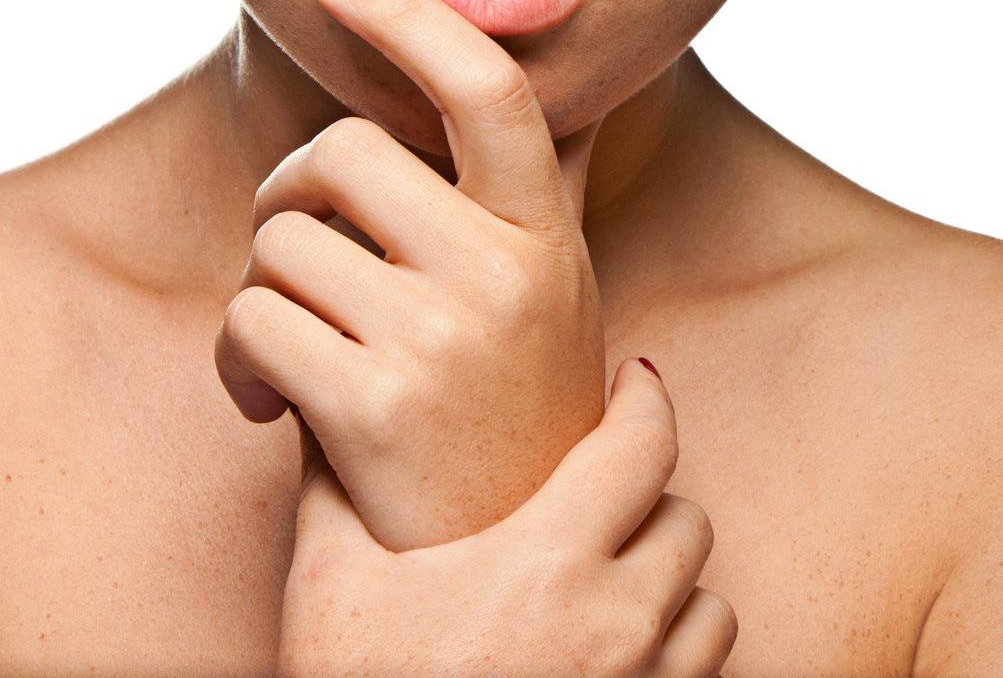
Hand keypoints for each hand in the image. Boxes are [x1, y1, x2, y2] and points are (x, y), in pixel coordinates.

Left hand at [214, 0, 606, 549]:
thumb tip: (530, 38)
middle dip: (290, 188)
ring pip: (279, 239)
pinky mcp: (375, 405)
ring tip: (292, 344)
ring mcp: (445, 338)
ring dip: (259, 290)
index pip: (486, 88)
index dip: (409, 16)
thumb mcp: (546, 283)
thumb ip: (525, 181)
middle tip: (299, 244)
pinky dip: (234, 356)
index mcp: (545, 232)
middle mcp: (508, 273)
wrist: (500, 566)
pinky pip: (249, 320)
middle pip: (339, 150)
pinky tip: (268, 401)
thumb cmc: (506, 403)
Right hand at [280, 358, 737, 677]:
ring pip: (710, 607)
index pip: (644, 447)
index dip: (646, 398)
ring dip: (672, 581)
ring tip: (613, 575)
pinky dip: (677, 649)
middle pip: (687, 521)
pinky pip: (705, 676)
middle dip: (648, 496)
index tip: (632, 377)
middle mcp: (617, 629)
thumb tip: (317, 410)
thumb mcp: (329, 589)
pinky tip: (615, 645)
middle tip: (598, 492)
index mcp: (548, 565)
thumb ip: (332, 489)